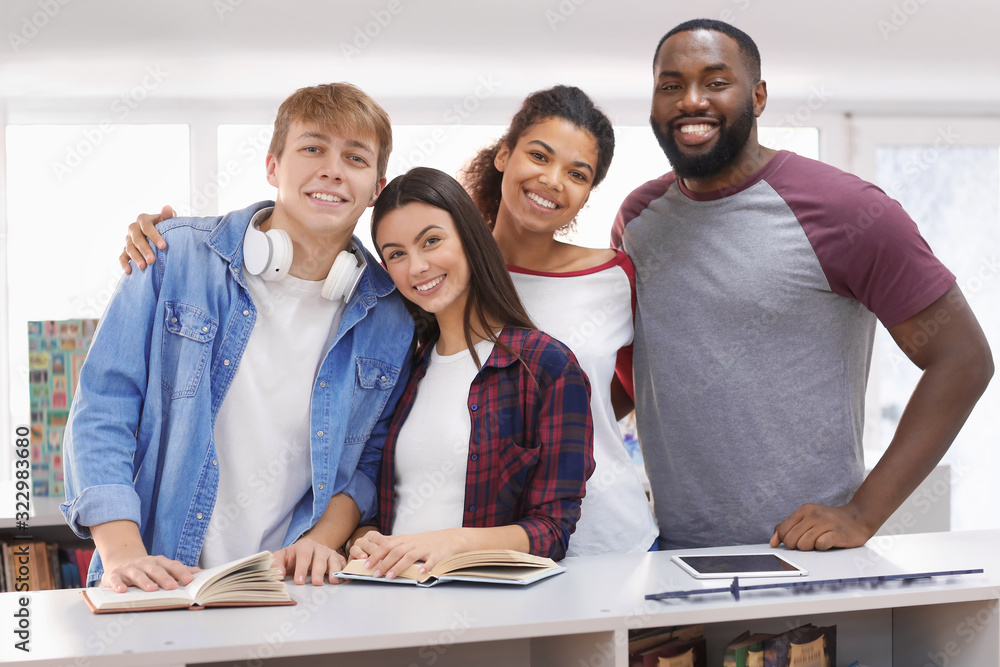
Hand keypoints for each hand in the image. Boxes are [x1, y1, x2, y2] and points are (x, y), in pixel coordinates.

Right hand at [100, 554, 198, 592]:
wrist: (121, 560)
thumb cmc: (148, 568)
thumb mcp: (164, 567)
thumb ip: (181, 571)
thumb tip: (204, 573)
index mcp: (159, 562)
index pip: (172, 566)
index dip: (181, 572)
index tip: (190, 581)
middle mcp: (145, 563)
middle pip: (156, 570)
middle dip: (164, 578)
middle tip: (173, 587)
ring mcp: (129, 569)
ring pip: (137, 574)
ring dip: (145, 581)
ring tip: (152, 589)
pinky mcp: (114, 575)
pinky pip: (115, 580)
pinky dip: (118, 585)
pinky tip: (122, 591)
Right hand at [120, 205, 173, 272]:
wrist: (161, 235)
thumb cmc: (166, 227)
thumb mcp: (168, 221)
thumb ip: (168, 216)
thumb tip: (168, 207)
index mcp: (143, 219)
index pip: (146, 226)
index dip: (154, 236)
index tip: (163, 246)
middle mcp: (134, 228)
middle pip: (136, 238)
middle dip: (144, 249)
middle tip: (152, 261)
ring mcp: (128, 239)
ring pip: (129, 248)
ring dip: (135, 258)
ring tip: (144, 267)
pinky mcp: (125, 249)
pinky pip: (122, 256)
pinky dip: (124, 263)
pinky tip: (129, 272)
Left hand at [273, 537, 347, 585]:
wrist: (308, 550)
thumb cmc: (293, 557)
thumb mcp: (282, 557)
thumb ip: (276, 564)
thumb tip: (277, 575)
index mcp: (304, 546)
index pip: (304, 556)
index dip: (301, 568)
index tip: (299, 581)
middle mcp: (319, 548)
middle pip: (320, 558)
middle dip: (318, 571)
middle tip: (316, 583)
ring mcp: (330, 553)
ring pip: (333, 560)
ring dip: (333, 570)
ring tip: (333, 581)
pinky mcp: (338, 559)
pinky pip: (343, 564)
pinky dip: (345, 571)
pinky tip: (345, 578)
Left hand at [348, 529, 466, 579]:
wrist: (449, 538)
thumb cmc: (427, 541)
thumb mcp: (409, 540)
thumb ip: (395, 545)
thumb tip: (376, 551)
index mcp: (405, 540)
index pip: (387, 546)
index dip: (376, 555)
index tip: (366, 564)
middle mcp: (413, 543)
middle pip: (396, 551)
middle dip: (384, 563)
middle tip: (375, 574)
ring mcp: (425, 548)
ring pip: (409, 556)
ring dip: (399, 566)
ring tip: (390, 576)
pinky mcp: (437, 555)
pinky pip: (431, 561)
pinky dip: (426, 566)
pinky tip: (420, 573)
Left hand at [770, 502, 874, 550]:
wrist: (857, 518)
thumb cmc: (829, 521)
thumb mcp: (806, 518)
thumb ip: (787, 528)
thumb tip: (773, 542)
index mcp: (804, 510)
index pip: (783, 531)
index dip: (786, 541)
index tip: (795, 541)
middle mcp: (814, 514)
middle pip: (792, 540)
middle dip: (798, 546)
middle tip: (810, 542)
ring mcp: (826, 523)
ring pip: (804, 544)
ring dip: (811, 548)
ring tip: (820, 541)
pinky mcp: (838, 533)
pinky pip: (820, 546)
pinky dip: (823, 548)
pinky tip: (829, 542)